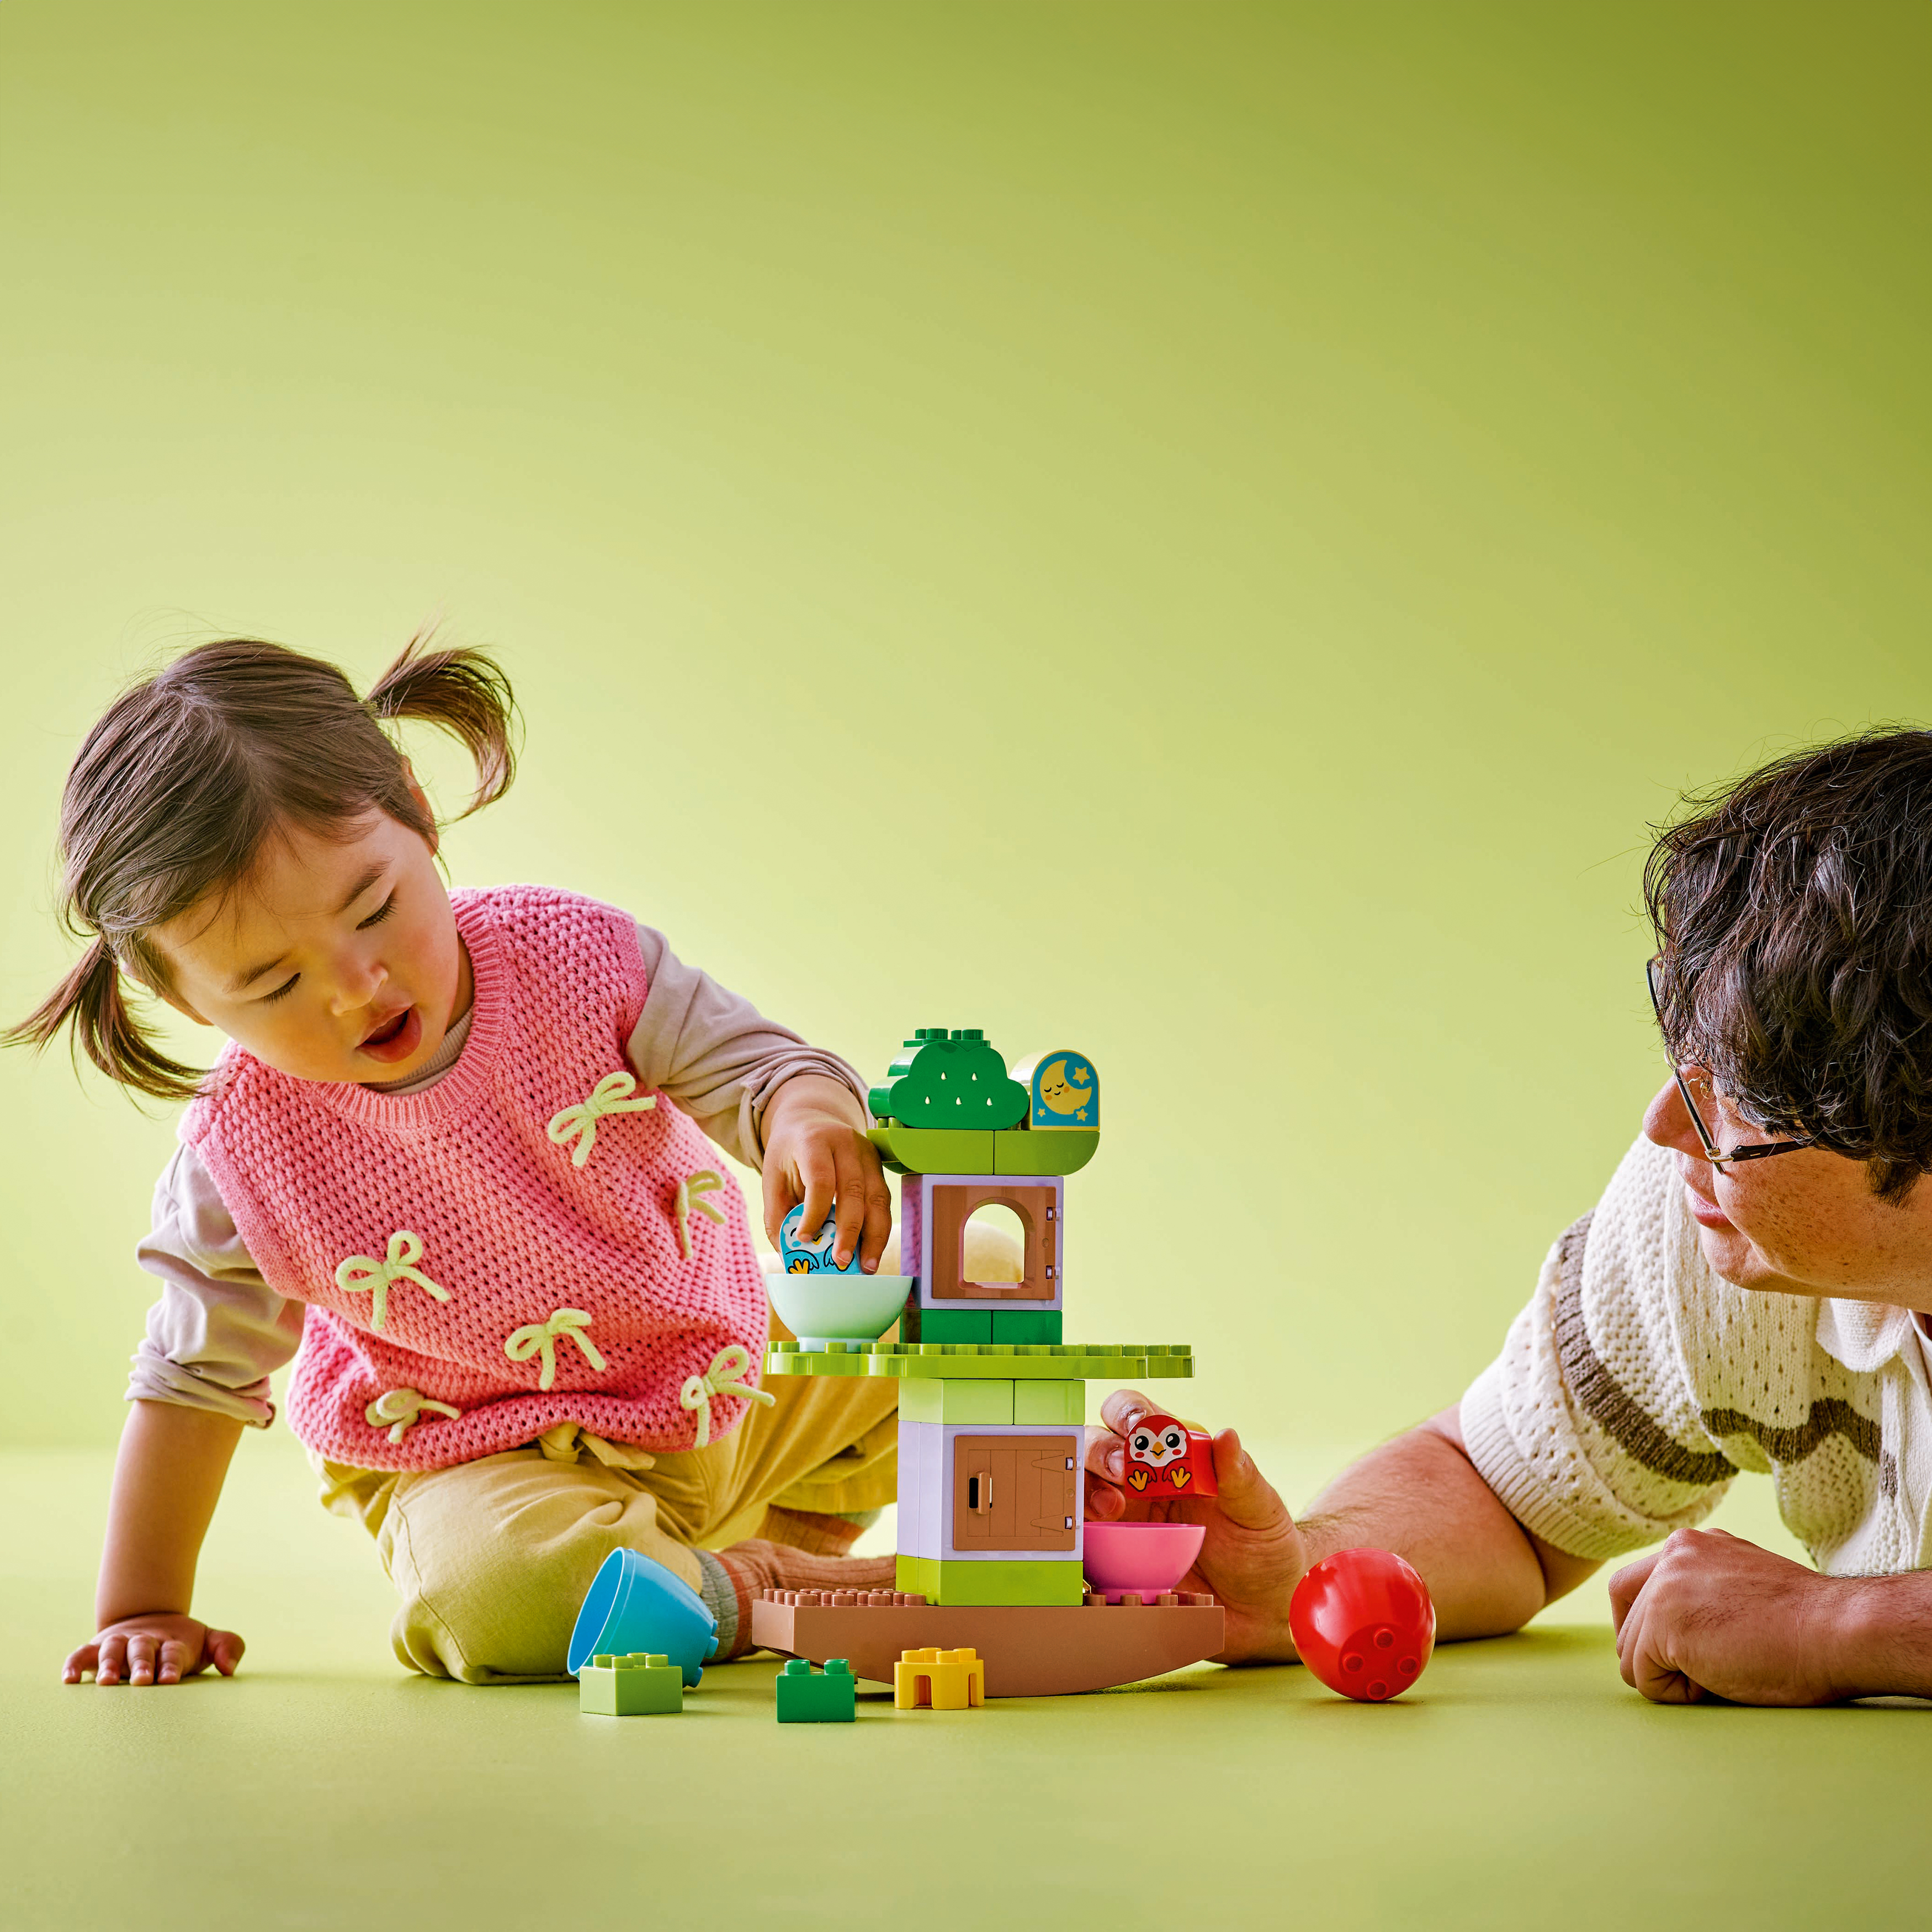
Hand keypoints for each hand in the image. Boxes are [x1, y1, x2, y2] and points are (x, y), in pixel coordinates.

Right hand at [64, 1612, 244, 1686]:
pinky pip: (80, 1655)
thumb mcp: (209, 1641)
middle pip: (142, 1650)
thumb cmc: (182, 1643)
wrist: (151, 1620)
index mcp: (172, 1643)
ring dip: (109, 1664)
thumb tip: (231, 1669)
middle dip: (142, 1664)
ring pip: (111, 1651)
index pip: (173, 1652)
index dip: (172, 1664)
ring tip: (106, 1682)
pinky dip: (73, 1664)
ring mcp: (118, 1644)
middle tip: (144, 1680)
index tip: (171, 1678)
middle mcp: (144, 1642)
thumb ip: (228, 1647)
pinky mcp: (95, 1650)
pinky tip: (68, 1680)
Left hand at [760, 1074, 892, 1271]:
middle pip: (854, 1191)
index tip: (805, 1239)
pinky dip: (879, 1229)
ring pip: (878, 1198)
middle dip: (849, 1231)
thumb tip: (791, 1254)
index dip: (815, 1213)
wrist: (810, 1122)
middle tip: (842, 1262)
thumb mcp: (772, 1178)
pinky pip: (884, 1201)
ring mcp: (867, 1153)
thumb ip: (777, 1215)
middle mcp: (846, 1144)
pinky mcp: (879, 1166)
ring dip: (874, 1236)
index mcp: (814, 1142)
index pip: (821, 1180)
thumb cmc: (790, 1154)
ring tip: (866, 1266)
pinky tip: (871, 1251)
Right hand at [1084, 1388, 1304, 1663]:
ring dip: (1082, 1491)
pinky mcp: (1113, 1562)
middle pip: (1095, 1445)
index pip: (1136, 1416)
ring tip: (1109, 1512)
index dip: (1127, 1412)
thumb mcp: (1259, 1510)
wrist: (1262, 1609)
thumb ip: (1241, 1475)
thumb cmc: (1262, 1546)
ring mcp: (1121, 1521)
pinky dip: (1074, 1539)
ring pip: (1078, 1489)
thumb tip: (1227, 1435)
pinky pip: (1081, 1545)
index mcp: (1171, 1455)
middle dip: (1099, 1452)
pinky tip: (1088, 1544)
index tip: (1137, 1426)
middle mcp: (1138, 1481)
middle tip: (1121, 1475)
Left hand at [1608, 1527, 1847, 1704]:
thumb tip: (1664, 1629)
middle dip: (1658, 1657)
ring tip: (1724, 1672)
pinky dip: (1676, 1695)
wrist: (1839, 1632)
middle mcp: (1670, 1555)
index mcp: (1689, 1545)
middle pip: (1628, 1623)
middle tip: (1711, 1669)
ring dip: (1673, 1677)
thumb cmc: (1806, 1626)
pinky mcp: (1665, 1625)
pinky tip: (1719, 1682)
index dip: (1648, 1630)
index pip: (1632, 1587)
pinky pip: (1644, 1679)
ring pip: (1632, 1655)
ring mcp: (1664, 1587)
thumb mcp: (1739, 1587)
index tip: (1682, 1653)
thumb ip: (1699, 1592)